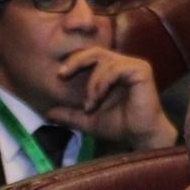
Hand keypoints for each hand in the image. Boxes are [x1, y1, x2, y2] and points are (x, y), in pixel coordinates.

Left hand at [43, 47, 177, 150]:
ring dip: (92, 84)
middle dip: (76, 62)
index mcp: (112, 71)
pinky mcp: (141, 70)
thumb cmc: (119, 126)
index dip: (74, 61)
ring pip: (103, 61)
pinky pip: (116, 68)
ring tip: (90, 104)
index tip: (60, 74)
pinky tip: (99, 98)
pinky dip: (103, 83)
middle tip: (63, 74)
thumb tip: (47, 113)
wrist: (140, 137)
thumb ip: (70, 114)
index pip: (91, 56)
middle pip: (95, 52)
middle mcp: (124, 64)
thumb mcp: (87, 119)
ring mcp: (134, 65)